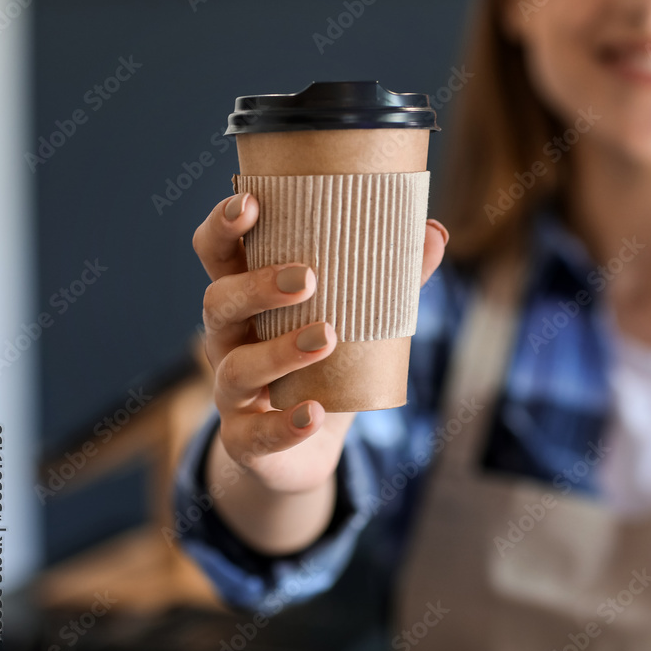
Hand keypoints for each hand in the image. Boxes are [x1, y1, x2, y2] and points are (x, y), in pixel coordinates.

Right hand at [192, 192, 448, 494]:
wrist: (300, 447)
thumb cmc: (325, 364)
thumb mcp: (354, 319)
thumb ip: (391, 277)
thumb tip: (433, 231)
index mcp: (248, 299)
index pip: (216, 253)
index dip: (223, 227)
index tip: (250, 203)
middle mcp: (229, 339)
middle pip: (218, 302)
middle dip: (257, 286)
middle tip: (309, 277)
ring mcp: (231, 391)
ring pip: (236, 367)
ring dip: (280, 350)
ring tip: (328, 336)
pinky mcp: (243, 439)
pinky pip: (254, 434)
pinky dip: (285, 424)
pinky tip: (314, 413)